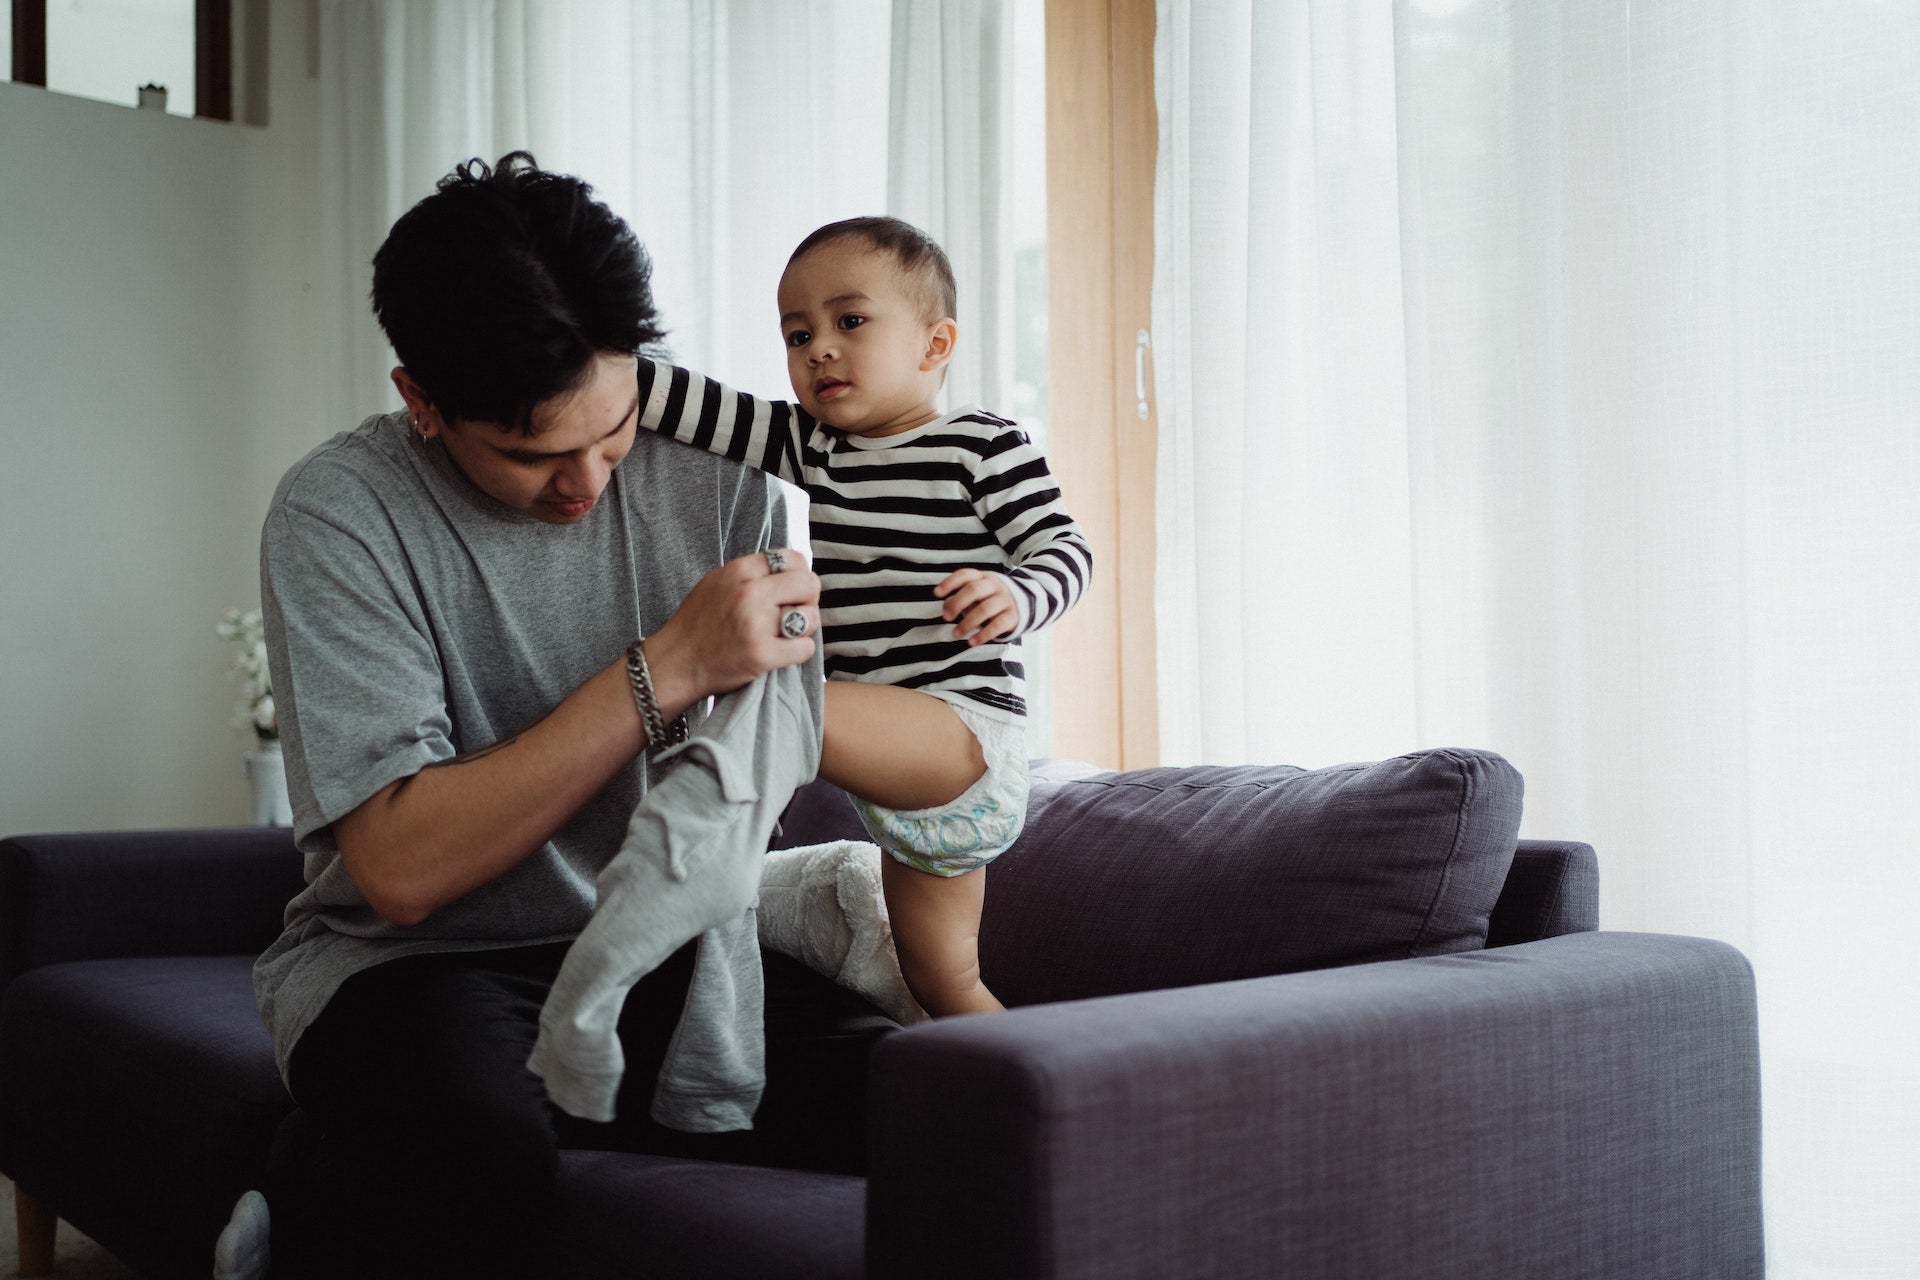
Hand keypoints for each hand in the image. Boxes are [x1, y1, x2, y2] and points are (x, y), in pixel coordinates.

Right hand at [646, 548, 819, 707]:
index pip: (793, 558)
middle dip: (808, 600)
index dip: (799, 575)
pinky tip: (781, 653)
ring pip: (811, 618)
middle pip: (809, 584)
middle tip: (794, 614)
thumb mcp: (717, 583)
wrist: (675, 663)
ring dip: (804, 629)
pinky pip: (806, 648)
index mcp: (739, 571)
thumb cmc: (697, 625)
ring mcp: (756, 624)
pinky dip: (798, 652)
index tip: (792, 590)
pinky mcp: (762, 655)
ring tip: (783, 635)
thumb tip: (791, 570)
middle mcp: (749, 593)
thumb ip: (752, 574)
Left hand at [934, 569, 1017, 646]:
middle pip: (974, 590)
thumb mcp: (975, 596)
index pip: (964, 575)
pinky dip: (983, 635)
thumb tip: (946, 607)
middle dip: (957, 603)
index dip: (949, 583)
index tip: (936, 594)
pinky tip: (972, 642)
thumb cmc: (989, 599)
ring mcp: (1005, 600)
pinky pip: (998, 625)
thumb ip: (959, 599)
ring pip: (985, 609)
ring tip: (955, 634)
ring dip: (967, 623)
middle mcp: (994, 585)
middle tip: (946, 617)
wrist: (1023, 604)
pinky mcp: (1013, 616)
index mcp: (981, 577)